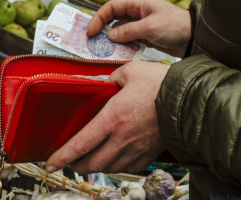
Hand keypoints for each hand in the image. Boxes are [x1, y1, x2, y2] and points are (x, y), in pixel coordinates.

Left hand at [45, 61, 169, 173]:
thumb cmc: (161, 84)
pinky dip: (115, 166)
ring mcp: (136, 149)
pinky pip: (127, 168)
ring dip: (95, 167)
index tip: (51, 163)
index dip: (63, 156)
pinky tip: (114, 158)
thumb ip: (111, 77)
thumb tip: (105, 83)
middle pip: (92, 163)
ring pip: (108, 168)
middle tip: (70, 161)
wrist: (189, 100)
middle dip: (76, 165)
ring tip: (89, 160)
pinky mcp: (149, 153)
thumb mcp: (130, 71)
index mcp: (113, 118)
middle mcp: (122, 139)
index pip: (81, 144)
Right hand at [87, 0, 191, 57]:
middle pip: (113, 18)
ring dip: (112, 39)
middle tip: (92, 42)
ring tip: (103, 50)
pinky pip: (128, 39)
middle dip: (102, 29)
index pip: (112, 7)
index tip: (90, 32)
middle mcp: (138, 12)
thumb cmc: (176, 27)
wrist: (195, 38)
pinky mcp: (145, 35)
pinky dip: (122, 45)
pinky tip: (117, 52)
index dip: (98, 18)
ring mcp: (141, 24)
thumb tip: (110, 35)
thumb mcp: (150, 28)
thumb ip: (128, 32)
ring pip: (120, 30)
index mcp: (138, 3)